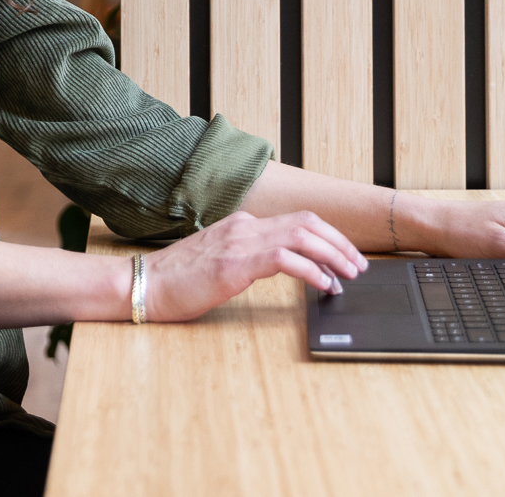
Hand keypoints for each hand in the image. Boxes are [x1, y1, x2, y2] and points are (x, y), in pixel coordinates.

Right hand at [142, 211, 368, 321]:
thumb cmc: (178, 280)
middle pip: (307, 222)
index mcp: (241, 224)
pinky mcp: (235, 263)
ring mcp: (239, 241)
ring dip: (333, 254)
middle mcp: (244, 226)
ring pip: (302, 235)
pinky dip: (312, 270)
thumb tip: (284, 265)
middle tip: (359, 265)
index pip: (297, 220)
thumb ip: (247, 255)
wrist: (145, 284)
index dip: (329, 236)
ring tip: (349, 275)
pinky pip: (285, 259)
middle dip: (340, 243)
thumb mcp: (218, 260)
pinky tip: (324, 285)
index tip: (346, 256)